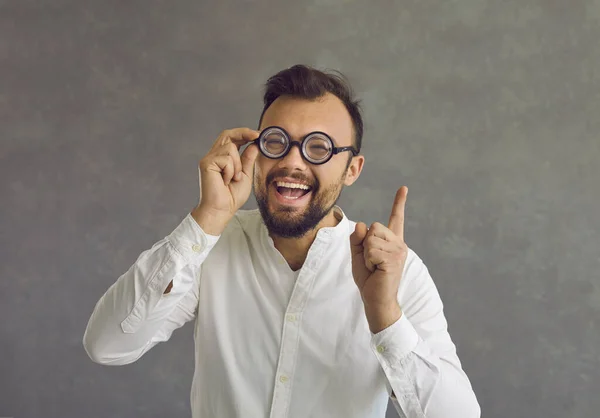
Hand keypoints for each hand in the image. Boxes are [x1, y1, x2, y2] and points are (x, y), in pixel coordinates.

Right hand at [192, 128, 259, 234]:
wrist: (221, 210)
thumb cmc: (231, 196)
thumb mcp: (245, 174)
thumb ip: (248, 159)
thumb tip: (254, 145)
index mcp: (222, 158)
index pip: (231, 138)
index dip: (244, 133)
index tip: (257, 134)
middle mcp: (214, 156)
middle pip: (227, 135)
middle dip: (243, 133)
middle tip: (256, 135)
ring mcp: (209, 159)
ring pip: (230, 148)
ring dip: (237, 164)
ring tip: (233, 178)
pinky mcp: (206, 163)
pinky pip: (226, 159)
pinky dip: (231, 170)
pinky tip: (226, 181)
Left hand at [350, 186, 408, 332]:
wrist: (376, 300)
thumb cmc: (369, 279)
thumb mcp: (357, 255)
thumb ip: (357, 239)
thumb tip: (361, 224)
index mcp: (391, 241)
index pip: (396, 218)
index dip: (399, 202)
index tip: (403, 188)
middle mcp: (399, 243)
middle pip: (374, 226)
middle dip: (365, 243)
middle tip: (371, 262)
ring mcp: (398, 251)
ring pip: (371, 238)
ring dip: (366, 254)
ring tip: (374, 267)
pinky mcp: (394, 259)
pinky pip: (371, 250)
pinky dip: (367, 261)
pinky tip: (376, 271)